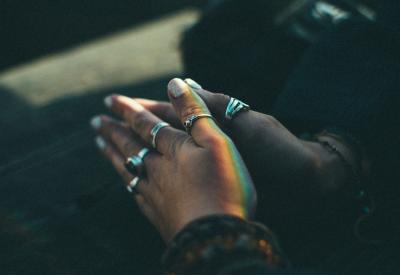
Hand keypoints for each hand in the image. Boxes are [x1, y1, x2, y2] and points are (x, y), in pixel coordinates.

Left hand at [91, 78, 256, 241]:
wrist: (216, 237)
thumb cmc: (223, 186)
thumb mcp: (217, 141)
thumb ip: (194, 113)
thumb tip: (174, 82)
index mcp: (174, 149)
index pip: (144, 124)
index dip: (128, 110)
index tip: (110, 100)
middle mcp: (158, 169)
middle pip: (130, 146)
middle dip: (113, 131)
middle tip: (96, 121)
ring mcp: (155, 193)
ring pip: (128, 168)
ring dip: (113, 154)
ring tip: (99, 145)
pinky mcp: (158, 214)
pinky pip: (135, 193)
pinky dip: (127, 182)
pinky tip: (125, 182)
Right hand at [134, 79, 354, 208]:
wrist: (302, 182)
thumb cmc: (278, 150)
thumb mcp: (249, 121)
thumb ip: (215, 104)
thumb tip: (182, 83)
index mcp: (211, 124)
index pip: (169, 113)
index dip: (142, 108)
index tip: (115, 105)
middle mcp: (203, 143)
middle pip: (160, 133)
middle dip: (133, 128)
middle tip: (103, 126)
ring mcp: (205, 163)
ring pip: (163, 156)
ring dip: (138, 152)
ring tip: (112, 148)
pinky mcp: (210, 182)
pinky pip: (176, 178)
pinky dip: (156, 175)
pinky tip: (139, 175)